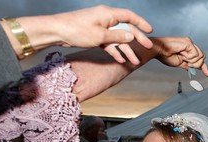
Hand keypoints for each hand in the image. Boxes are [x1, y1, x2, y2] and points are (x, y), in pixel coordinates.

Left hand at [16, 5, 153, 63]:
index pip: (129, 16)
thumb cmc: (76, 30)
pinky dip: (114, 51)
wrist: (57, 32)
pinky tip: (119, 60)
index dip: (141, 23)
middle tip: (147, 48)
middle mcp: (105, 19)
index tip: (150, 30)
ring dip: (125, 50)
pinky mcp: (95, 35)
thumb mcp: (100, 35)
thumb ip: (118, 36)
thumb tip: (131, 35)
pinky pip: (108, 43)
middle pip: (125, 29)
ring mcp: (100, 27)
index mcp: (108, 14)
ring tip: (134, 61)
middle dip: (136, 40)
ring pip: (117, 39)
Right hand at [151, 36, 207, 76]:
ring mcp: (189, 43)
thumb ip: (188, 65)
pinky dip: (189, 57)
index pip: (200, 58)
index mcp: (188, 49)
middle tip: (184, 61)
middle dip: (194, 64)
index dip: (204, 66)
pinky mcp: (188, 42)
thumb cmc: (165, 56)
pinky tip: (182, 54)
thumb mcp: (180, 63)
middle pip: (202, 58)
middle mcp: (190, 45)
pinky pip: (195, 54)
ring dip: (190, 60)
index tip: (207, 74)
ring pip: (200, 56)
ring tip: (181, 56)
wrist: (158, 50)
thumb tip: (194, 69)